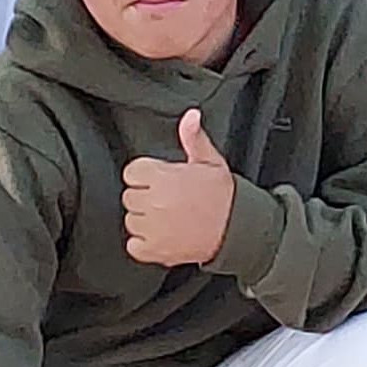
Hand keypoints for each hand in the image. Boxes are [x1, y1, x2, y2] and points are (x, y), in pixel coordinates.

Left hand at [122, 109, 238, 268]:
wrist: (236, 229)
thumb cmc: (224, 197)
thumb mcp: (211, 161)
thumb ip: (194, 137)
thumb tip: (190, 116)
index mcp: (164, 178)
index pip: (132, 172)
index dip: (145, 175)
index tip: (158, 180)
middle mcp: (155, 203)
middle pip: (129, 196)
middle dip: (145, 196)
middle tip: (166, 199)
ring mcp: (154, 228)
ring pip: (131, 220)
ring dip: (144, 219)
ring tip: (167, 217)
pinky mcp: (155, 250)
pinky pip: (134, 245)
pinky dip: (144, 242)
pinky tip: (162, 234)